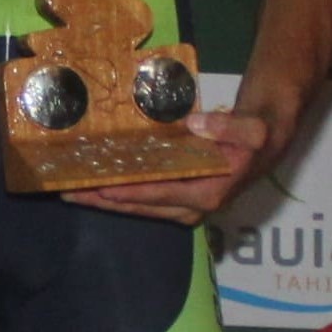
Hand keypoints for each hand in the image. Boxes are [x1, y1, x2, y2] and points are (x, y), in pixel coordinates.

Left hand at [64, 108, 268, 223]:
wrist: (263, 146)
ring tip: (70, 194)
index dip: (129, 191)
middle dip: (104, 200)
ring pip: (137, 208)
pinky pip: (142, 201)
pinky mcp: (177, 201)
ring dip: (104, 202)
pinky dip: (117, 196)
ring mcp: (184, 207)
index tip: (101, 187)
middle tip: (69, 193)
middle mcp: (193, 207)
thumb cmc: (256, 137)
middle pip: (140, 206)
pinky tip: (93, 188)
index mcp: (208, 192)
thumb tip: (194, 124)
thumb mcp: (252, 129)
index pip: (160, 193)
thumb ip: (228, 126)